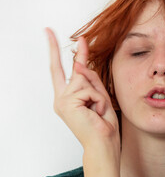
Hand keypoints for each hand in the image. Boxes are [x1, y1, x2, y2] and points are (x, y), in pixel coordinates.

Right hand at [47, 27, 119, 149]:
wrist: (103, 144)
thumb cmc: (103, 124)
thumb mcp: (100, 96)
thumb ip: (90, 79)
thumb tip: (80, 64)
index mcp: (68, 97)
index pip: (61, 69)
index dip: (55, 50)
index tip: (49, 33)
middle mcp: (62, 98)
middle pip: (74, 69)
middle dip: (80, 52)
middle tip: (68, 34)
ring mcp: (62, 100)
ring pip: (85, 80)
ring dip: (98, 95)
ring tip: (98, 111)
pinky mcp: (67, 102)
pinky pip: (89, 90)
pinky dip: (98, 100)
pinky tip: (95, 112)